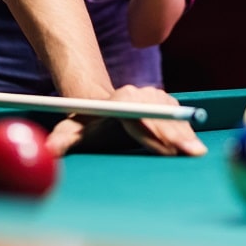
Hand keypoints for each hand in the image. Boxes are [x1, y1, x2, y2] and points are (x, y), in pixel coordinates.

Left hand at [45, 84, 207, 157]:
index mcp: (120, 98)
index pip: (141, 114)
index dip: (156, 129)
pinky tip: (194, 147)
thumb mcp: (74, 129)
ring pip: (173, 116)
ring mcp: (155, 96)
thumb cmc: (87, 121)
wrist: (101, 105)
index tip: (167, 144)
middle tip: (192, 153)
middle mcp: (140, 92)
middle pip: (161, 115)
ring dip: (186, 134)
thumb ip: (64, 138)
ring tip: (196, 153)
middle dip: (177, 134)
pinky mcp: (165, 101)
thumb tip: (49, 148)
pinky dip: (187, 131)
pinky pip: (179, 117)